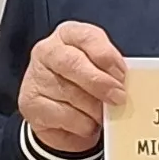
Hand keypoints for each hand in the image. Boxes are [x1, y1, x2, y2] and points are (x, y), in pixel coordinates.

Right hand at [19, 22, 128, 153]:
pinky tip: (87, 123)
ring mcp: (36, 77)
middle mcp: (48, 51)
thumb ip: (113, 72)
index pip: (87, 37)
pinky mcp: (31, 104)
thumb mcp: (104, 71)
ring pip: (72, 94)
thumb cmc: (87, 85)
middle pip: (73, 64)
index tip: (122, 74)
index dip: (107, 56)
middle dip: (100, 83)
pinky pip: (66, 116)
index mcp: (69, 35)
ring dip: (94, 109)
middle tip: (118, 97)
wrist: (60, 115)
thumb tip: (126, 86)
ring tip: (101, 114)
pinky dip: (83, 124)